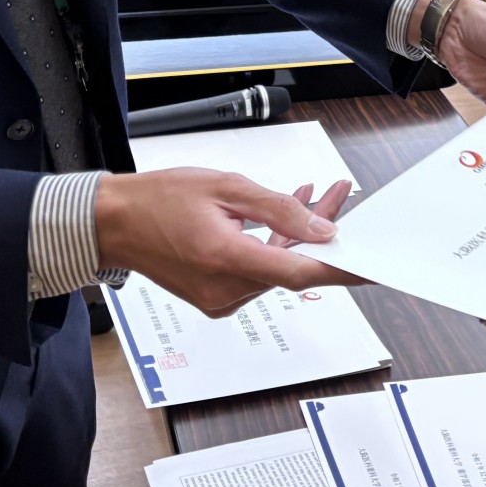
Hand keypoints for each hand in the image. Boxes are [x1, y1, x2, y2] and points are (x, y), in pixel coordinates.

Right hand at [94, 170, 354, 317]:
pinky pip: (258, 274)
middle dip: (319, 232)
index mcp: (226, 259)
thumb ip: (278, 208)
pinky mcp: (216, 299)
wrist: (114, 223)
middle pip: (292, 266)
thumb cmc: (159, 200)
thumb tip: (322, 229)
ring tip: (309, 197)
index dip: (341, 268)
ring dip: (297, 237)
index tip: (371, 264)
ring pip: (277, 269)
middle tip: (336, 196)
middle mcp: (224, 289)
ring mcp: (219, 299)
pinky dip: (273, 248)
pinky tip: (280, 220)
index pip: (300, 273)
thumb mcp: (226, 187)